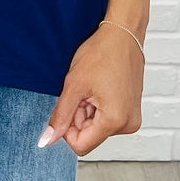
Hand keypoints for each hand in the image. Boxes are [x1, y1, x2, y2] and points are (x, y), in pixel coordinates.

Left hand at [38, 22, 143, 155]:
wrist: (123, 34)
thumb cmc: (102, 53)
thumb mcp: (74, 85)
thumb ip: (60, 116)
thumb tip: (47, 141)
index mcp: (115, 121)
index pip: (80, 146)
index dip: (67, 128)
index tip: (70, 104)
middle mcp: (128, 125)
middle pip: (89, 136)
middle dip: (79, 115)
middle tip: (83, 90)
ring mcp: (132, 118)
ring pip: (97, 127)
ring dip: (88, 110)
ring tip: (93, 86)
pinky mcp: (132, 111)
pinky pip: (107, 119)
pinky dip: (98, 106)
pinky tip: (100, 87)